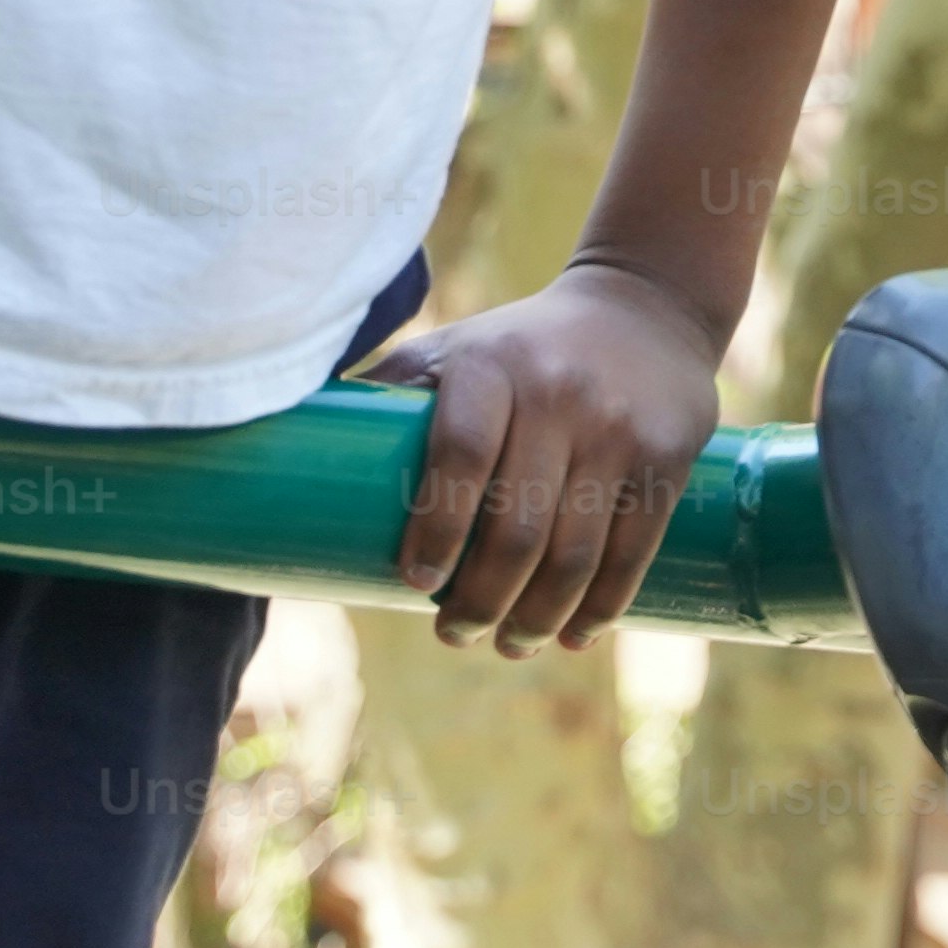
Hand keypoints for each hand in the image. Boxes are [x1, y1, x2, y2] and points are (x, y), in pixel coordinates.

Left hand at [384, 260, 729, 651]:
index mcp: (490, 367)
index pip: (457, 457)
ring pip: (576, 552)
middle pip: (517, 529)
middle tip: (457, 632)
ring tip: (513, 642)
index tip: (415, 582)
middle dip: (482, 602)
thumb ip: (390, 394)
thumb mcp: (454, 349)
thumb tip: (279, 455)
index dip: (435, 530)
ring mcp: (618, 426)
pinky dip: (603, 606)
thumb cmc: (520, 346)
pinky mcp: (668, 453)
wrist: (645, 306)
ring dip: (538, 617)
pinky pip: (636, 549)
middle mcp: (557, 393)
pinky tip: (576, 632)